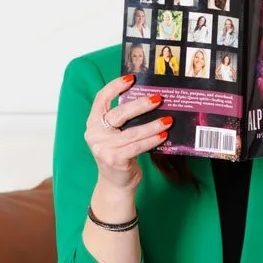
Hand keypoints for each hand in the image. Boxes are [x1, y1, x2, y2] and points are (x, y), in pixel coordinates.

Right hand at [85, 75, 170, 197]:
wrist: (116, 184)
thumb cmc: (120, 154)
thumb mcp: (116, 135)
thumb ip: (124, 120)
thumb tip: (150, 100)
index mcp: (93, 123)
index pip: (101, 99)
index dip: (115, 86)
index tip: (131, 78)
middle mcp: (95, 134)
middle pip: (119, 114)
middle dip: (140, 105)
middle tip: (158, 99)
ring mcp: (103, 148)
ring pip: (132, 132)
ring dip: (152, 125)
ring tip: (168, 120)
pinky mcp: (114, 160)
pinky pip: (137, 147)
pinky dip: (152, 140)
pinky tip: (163, 135)